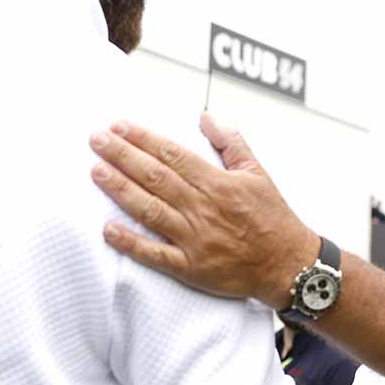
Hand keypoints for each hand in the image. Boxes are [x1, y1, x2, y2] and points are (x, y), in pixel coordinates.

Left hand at [89, 114, 314, 307]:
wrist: (288, 264)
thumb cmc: (272, 217)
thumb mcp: (257, 172)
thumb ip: (231, 142)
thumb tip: (205, 117)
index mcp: (218, 183)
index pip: (172, 154)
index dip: (143, 138)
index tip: (119, 125)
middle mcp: (203, 208)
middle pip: (155, 177)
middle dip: (122, 156)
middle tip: (96, 140)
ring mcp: (195, 239)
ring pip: (150, 210)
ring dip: (120, 190)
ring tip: (96, 171)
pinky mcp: (191, 267)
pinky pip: (155, 254)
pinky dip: (130, 242)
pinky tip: (108, 229)